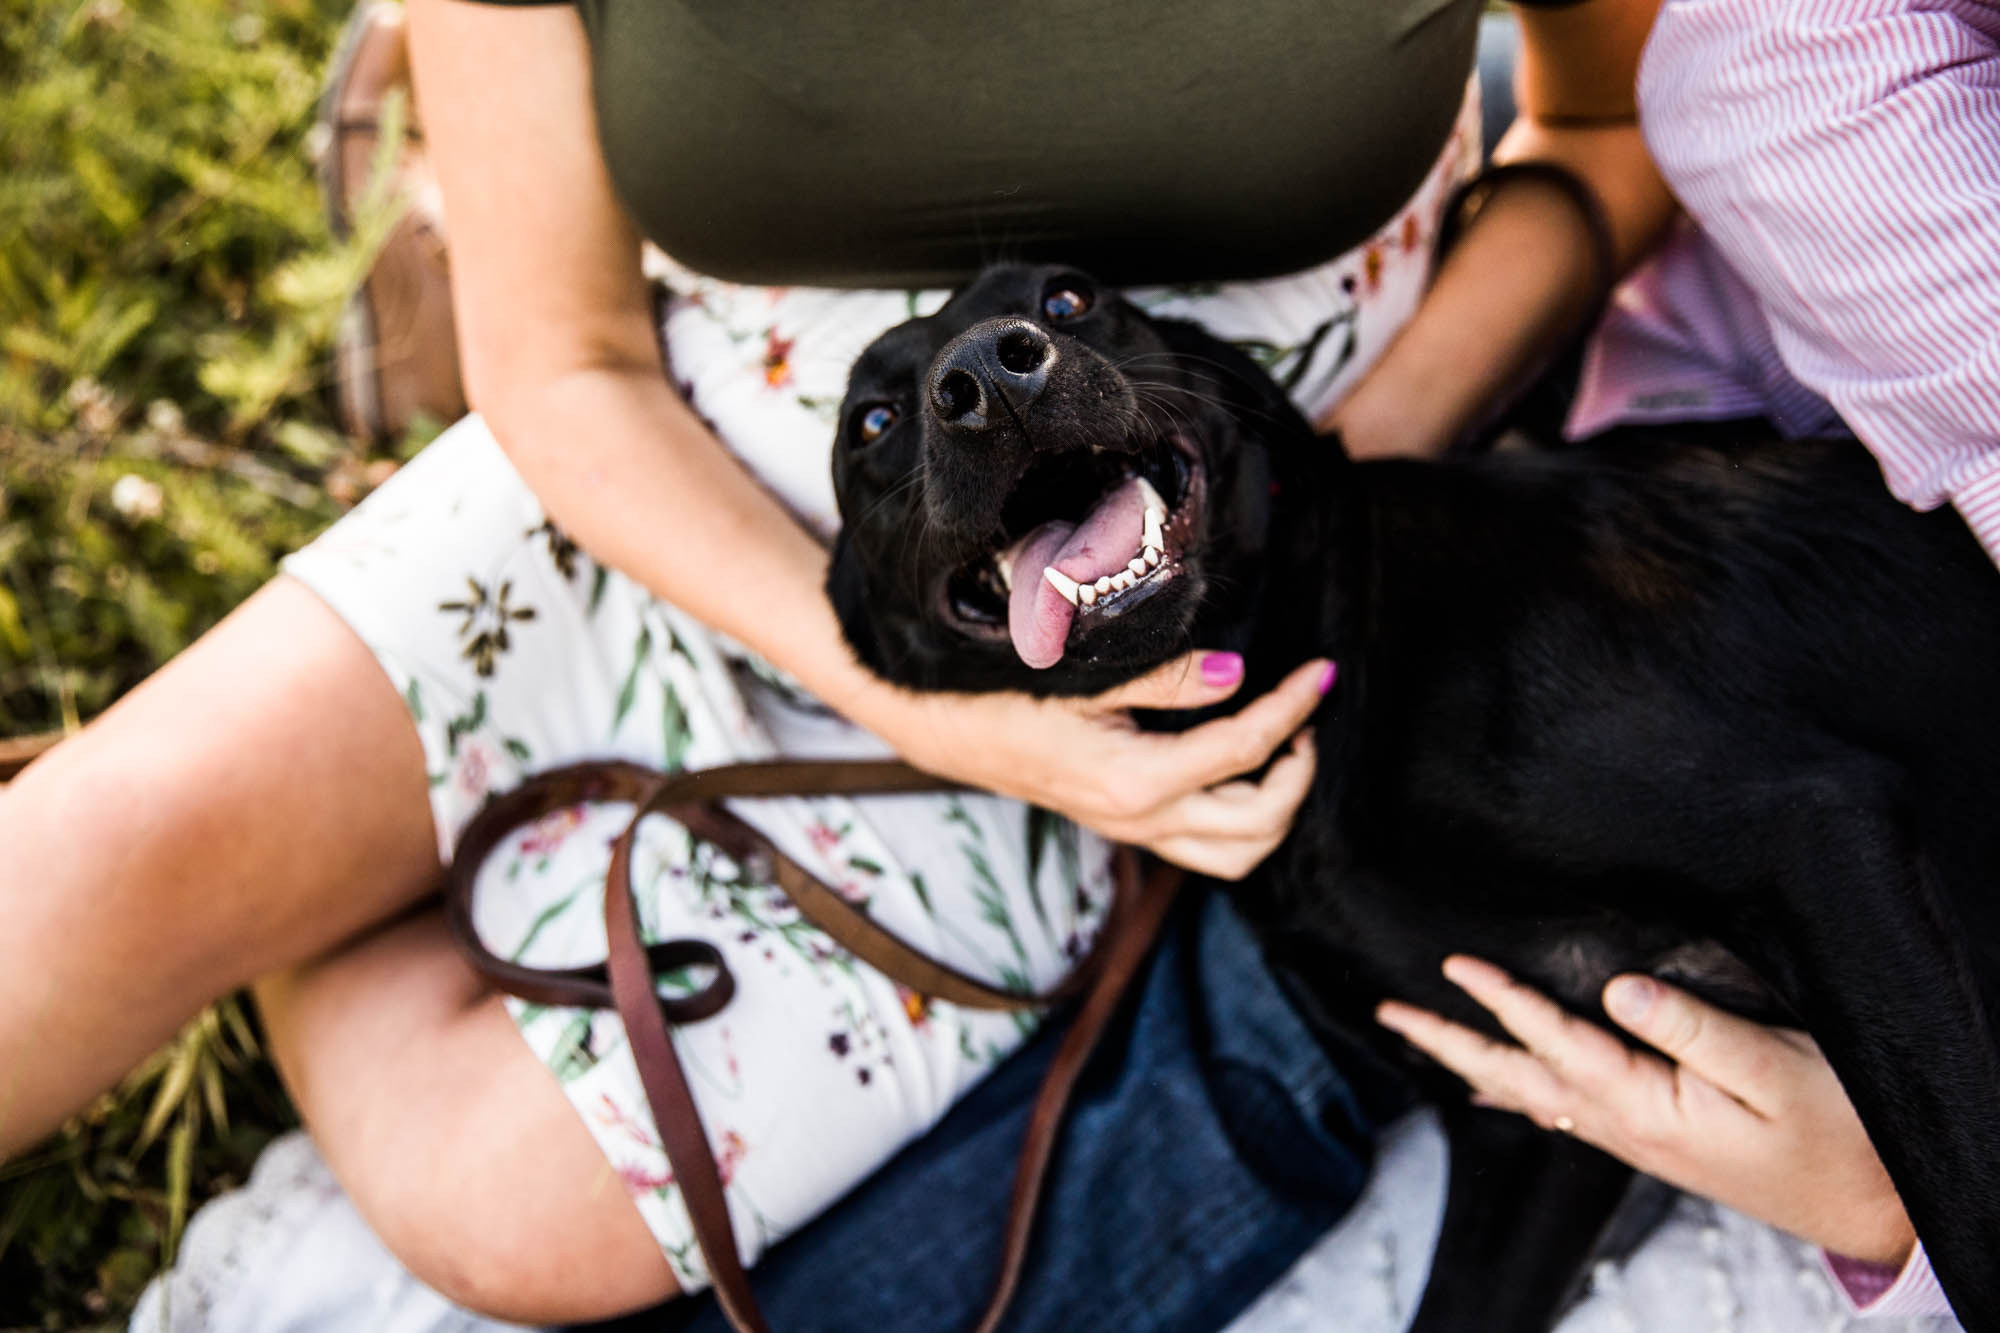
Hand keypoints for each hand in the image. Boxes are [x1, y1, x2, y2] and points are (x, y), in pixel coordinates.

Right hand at [889, 651, 1332, 878]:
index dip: (1292, 708)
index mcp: (1134, 781)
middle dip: (1299, 773)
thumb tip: (1237, 675)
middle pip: (1259, 825)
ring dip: (1276, 807)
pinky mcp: (1127, 826)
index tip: (1321, 672)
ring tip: (1283, 748)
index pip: (1245, 748)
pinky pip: (1206, 846)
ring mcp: (1133, 831)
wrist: (944, 728)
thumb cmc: (1006, 691)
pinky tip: (1240, 764)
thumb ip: (1166, 678)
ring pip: (1237, 854)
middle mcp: (1140, 819)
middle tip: (1305, 717)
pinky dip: (1243, 815)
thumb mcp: (1084, 673)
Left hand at [1377, 955, 1917, 1266]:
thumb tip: (1619, 987)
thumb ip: (1694, 1027)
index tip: (1453, 961)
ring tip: (1421, 1037)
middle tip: (1387, 1013)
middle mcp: (1624, 1124)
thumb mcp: (1774, 1071)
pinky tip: (1498, 1086)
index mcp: (1646, 1103)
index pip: (1556, 1040)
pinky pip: (1562, 1110)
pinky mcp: (1653, 1138)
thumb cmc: (1836, 1130)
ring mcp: (1634, 1136)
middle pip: (1516, 1077)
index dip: (1503, 996)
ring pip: (1531, 1094)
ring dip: (1472, 1061)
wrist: (1872, 1203)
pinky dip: (1518, 1091)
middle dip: (1449, 1041)